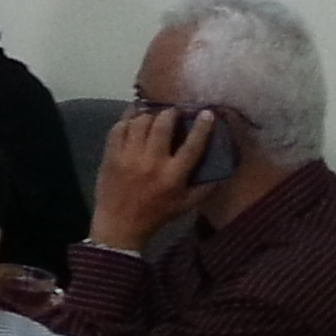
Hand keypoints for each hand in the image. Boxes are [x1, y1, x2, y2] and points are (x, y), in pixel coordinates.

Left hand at [92, 106, 214, 251]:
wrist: (120, 224)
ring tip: (155, 115)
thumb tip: (225, 170)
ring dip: (150, 114)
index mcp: (173, 175)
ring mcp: (128, 156)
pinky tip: (135, 119)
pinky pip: (118, 128)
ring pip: (140, 122)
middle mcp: (151, 162)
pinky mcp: (111, 155)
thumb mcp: (187, 205)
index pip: (192, 145)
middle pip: (163, 125)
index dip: (202, 127)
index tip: (207, 113)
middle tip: (176, 111)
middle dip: (172, 112)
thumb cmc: (157, 214)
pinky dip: (128, 119)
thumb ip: (207, 187)